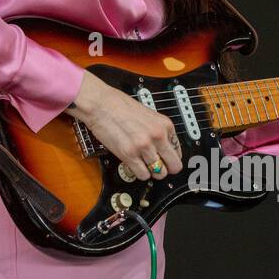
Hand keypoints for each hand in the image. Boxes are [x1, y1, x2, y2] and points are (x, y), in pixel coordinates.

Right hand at [65, 71, 183, 180]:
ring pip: (158, 173)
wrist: (100, 104)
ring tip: (143, 164)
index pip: (178, 151)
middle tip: (159, 168)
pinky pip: (143, 175)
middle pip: (173, 166)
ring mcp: (144, 146)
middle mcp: (157, 136)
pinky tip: (134, 165)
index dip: (170, 157)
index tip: (165, 159)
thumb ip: (158, 130)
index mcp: (165, 125)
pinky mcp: (129, 155)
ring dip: (151, 171)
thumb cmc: (119, 105)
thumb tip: (163, 147)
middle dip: (167, 169)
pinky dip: (139, 173)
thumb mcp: (148, 114)